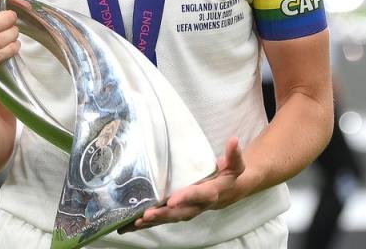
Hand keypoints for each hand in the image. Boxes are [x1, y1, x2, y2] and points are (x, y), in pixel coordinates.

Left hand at [120, 137, 247, 233]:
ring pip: (169, 218)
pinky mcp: (178, 212)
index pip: (199, 195)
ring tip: (135, 222)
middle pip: (180, 213)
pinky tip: (130, 225)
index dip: (187, 198)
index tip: (173, 200)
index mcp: (211, 192)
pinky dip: (147, 224)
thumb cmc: (228, 175)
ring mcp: (187, 210)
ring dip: (152, 221)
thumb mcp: (235, 164)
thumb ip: (234, 155)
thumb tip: (234, 140)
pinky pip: (163, 219)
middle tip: (147, 215)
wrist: (229, 193)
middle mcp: (198, 205)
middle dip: (163, 215)